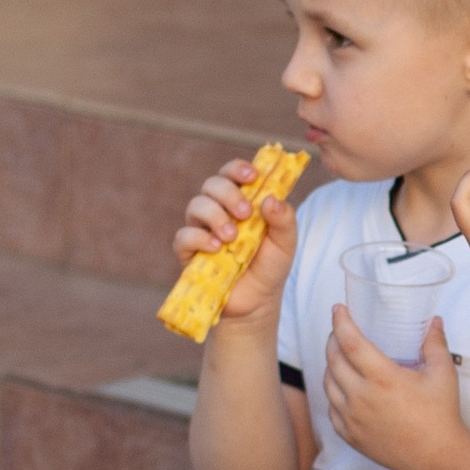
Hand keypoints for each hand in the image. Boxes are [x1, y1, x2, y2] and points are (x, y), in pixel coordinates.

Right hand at [174, 156, 298, 328]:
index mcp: (241, 201)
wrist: (258, 300)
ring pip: (195, 205)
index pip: (232, 173)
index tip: (253, 176)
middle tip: (245, 213)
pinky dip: (199, 238)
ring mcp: (201, 229)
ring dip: (215, 215)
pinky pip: (183, 236)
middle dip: (228, 193)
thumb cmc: (270, 265)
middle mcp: (218, 210)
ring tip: (233, 237)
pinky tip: (217, 248)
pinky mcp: (189, 252)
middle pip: (211, 184)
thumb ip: (284, 220)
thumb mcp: (285, 243)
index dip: (238, 169)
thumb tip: (271, 199)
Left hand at [323, 308, 464, 469]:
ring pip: (328, 383)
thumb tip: (433, 321)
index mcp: (382, 378)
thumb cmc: (441, 415)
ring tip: (340, 357)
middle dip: (333, 339)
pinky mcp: (350, 435)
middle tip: (340, 330)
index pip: (350, 341)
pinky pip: (331, 408)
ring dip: (331, 365)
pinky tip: (343, 387)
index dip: (341, 321)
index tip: (338, 309)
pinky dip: (334, 392)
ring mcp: (352, 418)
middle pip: (333, 359)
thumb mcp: (443, 374)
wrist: (437, 456)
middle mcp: (361, 397)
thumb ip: (435, 344)